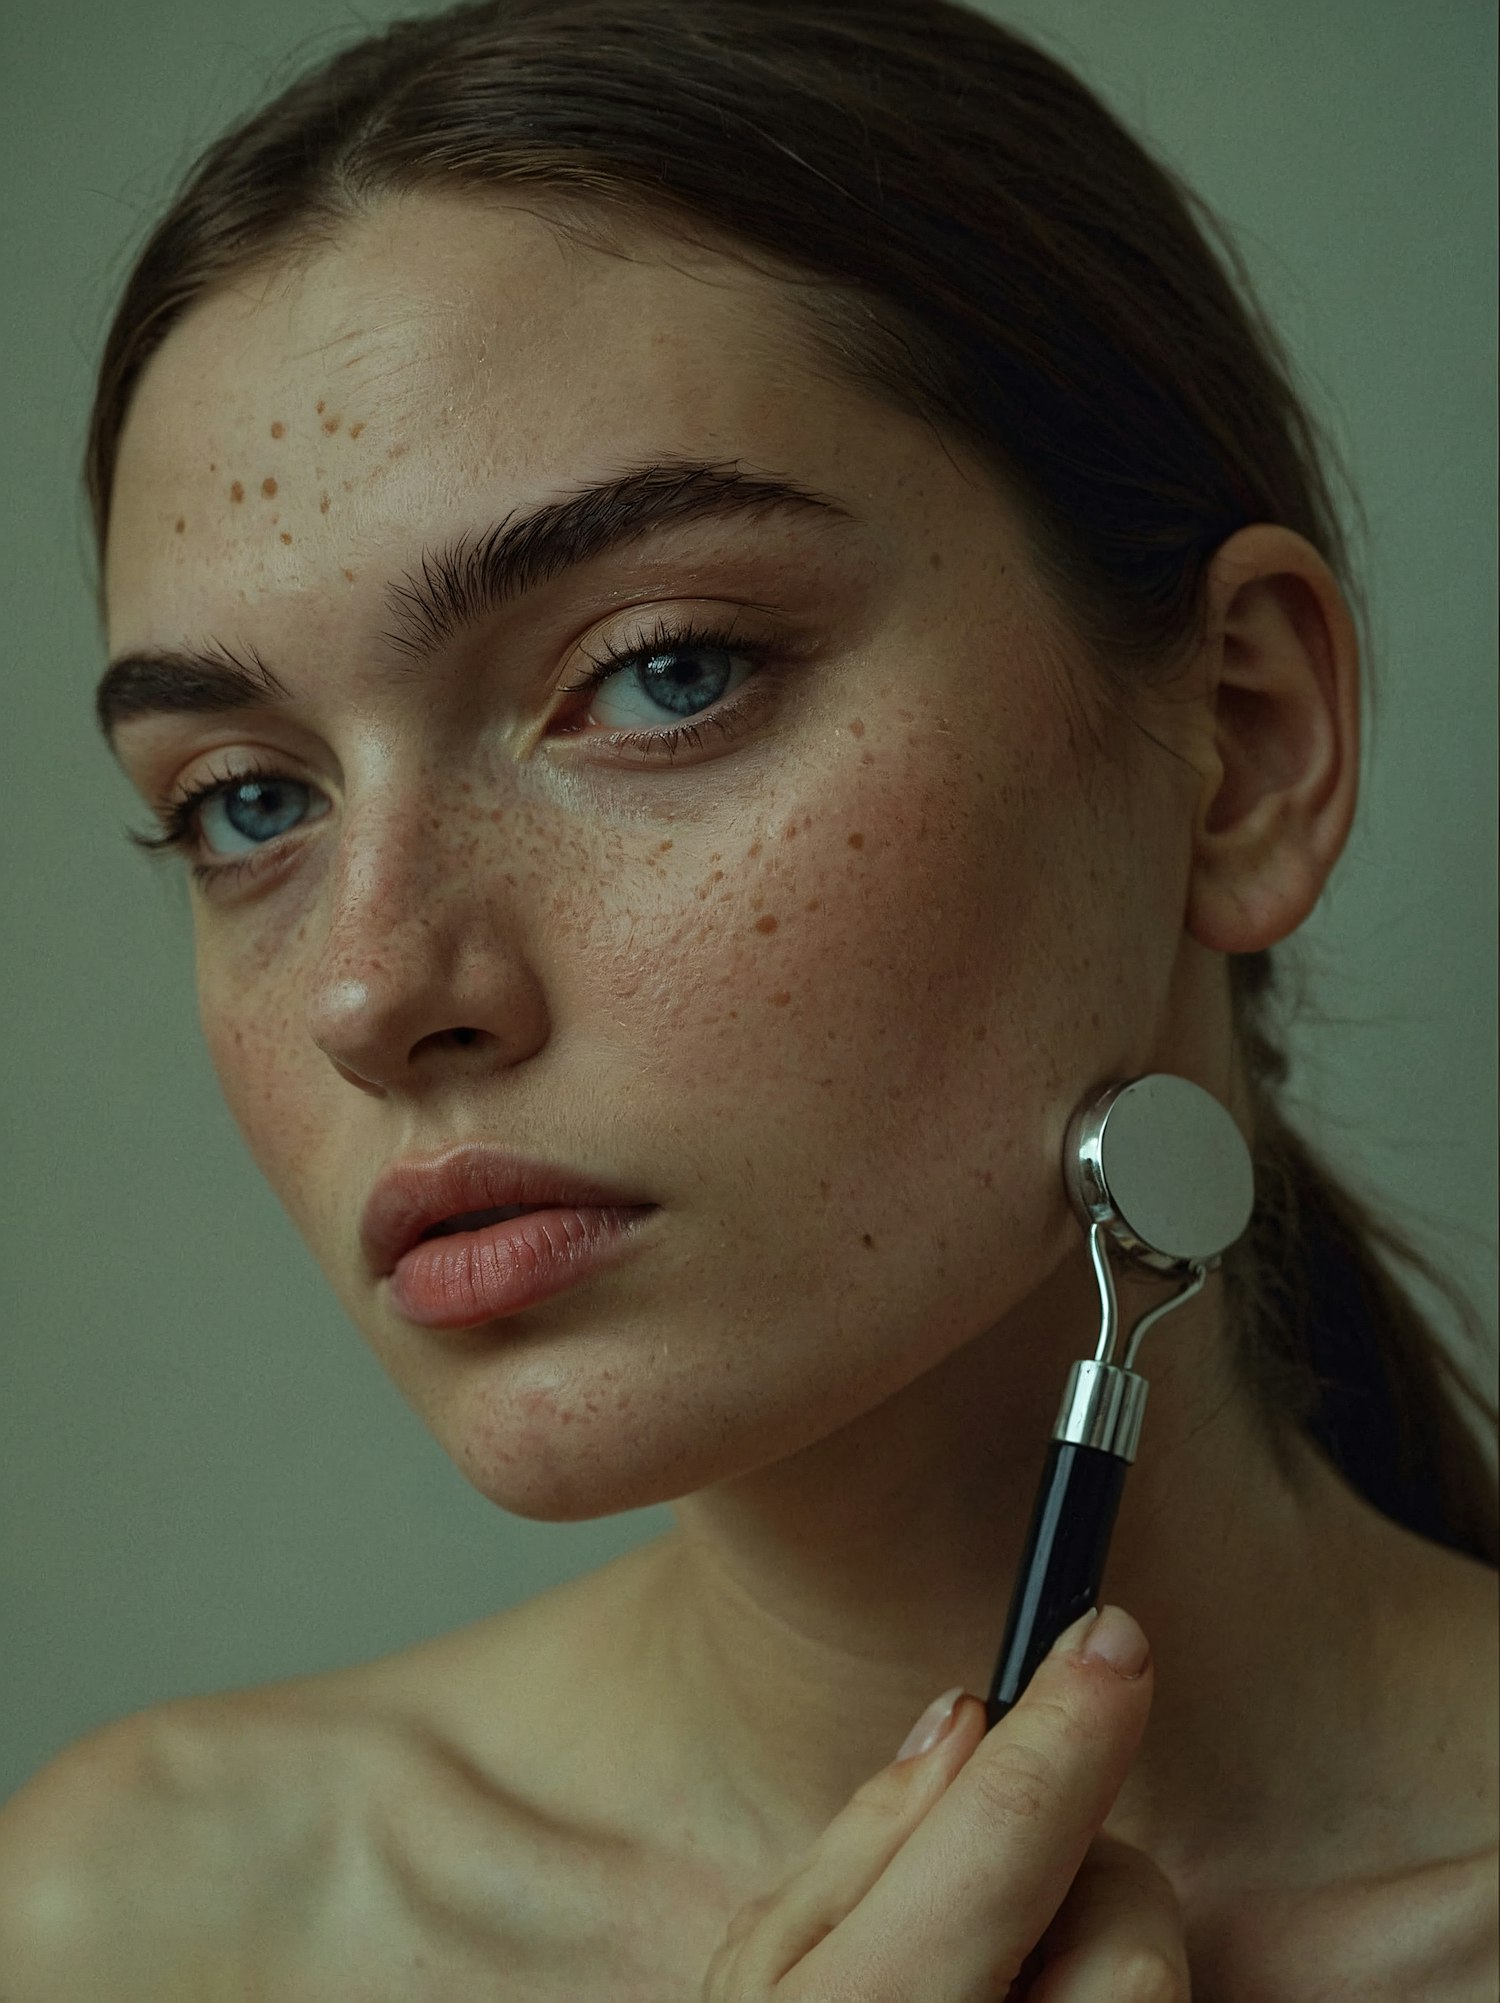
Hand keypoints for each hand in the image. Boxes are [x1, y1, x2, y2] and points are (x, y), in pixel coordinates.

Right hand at [702, 1605, 1188, 2000]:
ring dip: (1102, 1958)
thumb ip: (859, 1844)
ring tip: (1005, 1985)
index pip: (999, 1837)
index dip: (1067, 1721)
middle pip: (1127, 1920)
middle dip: (1086, 1867)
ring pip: (1160, 1984)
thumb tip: (962, 1722)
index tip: (1114, 1637)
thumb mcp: (761, 1980)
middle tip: (1010, 1891)